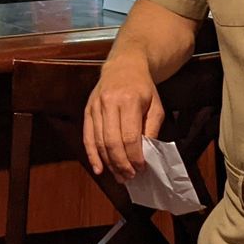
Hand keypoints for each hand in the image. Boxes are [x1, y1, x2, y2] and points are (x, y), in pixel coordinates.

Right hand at [84, 59, 163, 181]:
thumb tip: (145, 154)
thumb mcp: (156, 106)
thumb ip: (151, 129)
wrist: (124, 65)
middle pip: (112, 141)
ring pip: (99, 141)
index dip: (134, 156)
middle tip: (129, 177)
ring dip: (109, 163)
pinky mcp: (87, 110)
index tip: (141, 168)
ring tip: (119, 176)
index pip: (130, 136)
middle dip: (121, 163)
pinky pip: (87, 136)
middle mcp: (109, 102)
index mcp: (129, 100)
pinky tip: (99, 169)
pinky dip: (92, 155)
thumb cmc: (143, 88)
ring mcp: (95, 106)